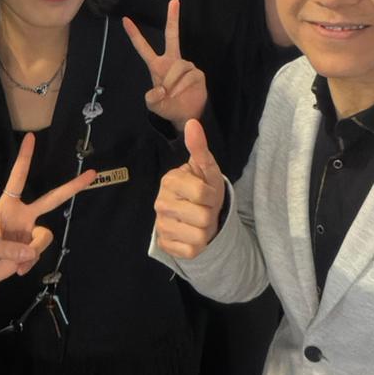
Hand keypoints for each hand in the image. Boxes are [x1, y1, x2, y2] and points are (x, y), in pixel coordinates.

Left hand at [0, 132, 96, 294]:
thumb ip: (7, 250)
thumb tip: (29, 252)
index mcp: (7, 206)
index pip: (17, 178)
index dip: (25, 158)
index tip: (31, 137)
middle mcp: (22, 216)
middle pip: (51, 199)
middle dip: (71, 187)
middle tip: (91, 174)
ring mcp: (28, 233)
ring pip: (45, 236)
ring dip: (35, 250)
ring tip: (18, 264)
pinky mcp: (31, 250)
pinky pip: (39, 253)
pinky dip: (29, 263)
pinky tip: (17, 270)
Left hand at [122, 0, 206, 129]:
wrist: (186, 116)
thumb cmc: (168, 106)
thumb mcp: (154, 105)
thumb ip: (151, 98)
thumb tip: (160, 89)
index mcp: (157, 65)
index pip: (144, 48)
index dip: (135, 35)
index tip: (125, 20)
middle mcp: (172, 61)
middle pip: (171, 35)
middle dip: (173, 18)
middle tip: (174, 0)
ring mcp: (185, 65)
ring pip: (178, 67)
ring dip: (173, 83)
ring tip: (173, 95)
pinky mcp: (197, 72)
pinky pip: (188, 75)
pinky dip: (183, 86)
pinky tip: (183, 92)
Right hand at [152, 118, 224, 259]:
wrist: (196, 213)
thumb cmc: (203, 188)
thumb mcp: (207, 168)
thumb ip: (199, 147)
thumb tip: (193, 122)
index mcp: (170, 181)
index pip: (203, 194)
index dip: (213, 196)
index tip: (208, 194)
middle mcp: (160, 203)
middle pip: (203, 217)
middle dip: (210, 215)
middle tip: (204, 209)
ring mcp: (160, 225)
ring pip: (198, 236)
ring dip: (206, 232)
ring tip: (199, 223)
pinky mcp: (164, 244)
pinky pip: (191, 251)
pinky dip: (198, 246)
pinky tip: (192, 235)